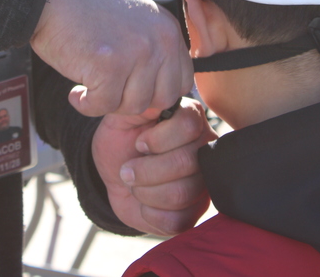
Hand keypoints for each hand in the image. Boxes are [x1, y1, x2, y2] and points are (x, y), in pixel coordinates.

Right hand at [30, 0, 191, 116]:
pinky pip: (104, 106)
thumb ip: (155, 46)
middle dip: (134, 102)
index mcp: (168, 28)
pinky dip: (86, 105)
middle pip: (163, 99)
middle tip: (109, 90)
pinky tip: (76, 92)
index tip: (129, 87)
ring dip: (109, 103)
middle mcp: (159, 39)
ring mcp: (136, 52)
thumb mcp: (136, 16)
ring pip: (134, 106)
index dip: (155, 91)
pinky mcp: (109, 66)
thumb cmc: (86, 8)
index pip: (182, 81)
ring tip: (90, 87)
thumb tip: (166, 84)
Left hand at [92, 98, 215, 235]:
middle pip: (187, 162)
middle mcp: (204, 149)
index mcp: (190, 118)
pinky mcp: (194, 212)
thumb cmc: (121, 141)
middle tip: (127, 170)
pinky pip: (178, 220)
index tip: (139, 143)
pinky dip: (150, 214)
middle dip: (146, 170)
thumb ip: (139, 105)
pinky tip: (143, 203)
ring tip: (134, 184)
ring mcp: (203, 182)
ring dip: (145, 192)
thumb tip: (155, 100)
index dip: (158, 139)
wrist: (115, 175)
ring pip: (182, 193)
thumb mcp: (121, 117)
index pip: (189, 125)